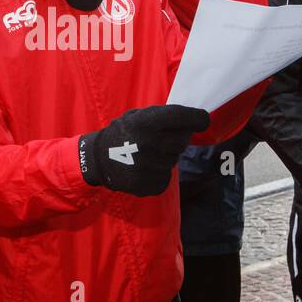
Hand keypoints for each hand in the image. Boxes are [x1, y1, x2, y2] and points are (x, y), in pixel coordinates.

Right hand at [79, 105, 210, 196]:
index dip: (197, 118)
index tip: (203, 120)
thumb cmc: (122, 133)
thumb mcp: (136, 116)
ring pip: (174, 159)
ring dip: (166, 155)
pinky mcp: (149, 185)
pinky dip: (160, 171)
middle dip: (178, 137)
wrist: (98, 160)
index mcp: (144, 123)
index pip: (184, 118)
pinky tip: (144, 167)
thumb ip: (163, 117)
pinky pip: (166, 176)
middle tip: (163, 137)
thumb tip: (194, 122)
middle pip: (182, 141)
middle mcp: (148, 144)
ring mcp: (148, 167)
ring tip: (147, 153)